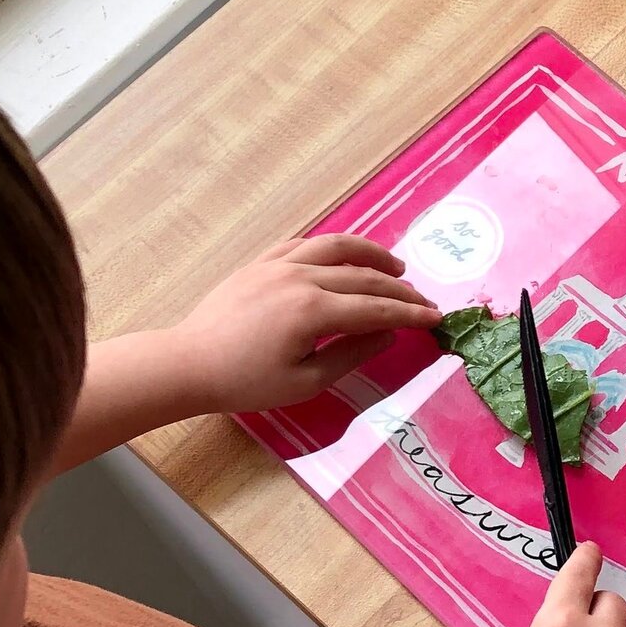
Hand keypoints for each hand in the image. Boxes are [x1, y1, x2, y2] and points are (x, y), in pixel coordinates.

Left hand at [169, 235, 439, 412]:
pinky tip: (344, 257)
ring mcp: (278, 265)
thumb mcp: (304, 382)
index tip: (436, 317)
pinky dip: (331, 247)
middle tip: (423, 299)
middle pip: (364, 276)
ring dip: (371, 254)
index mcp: (312, 311)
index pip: (376, 307)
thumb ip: (351, 354)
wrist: (189, 364)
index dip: (410, 312)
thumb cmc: (245, 383)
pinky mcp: (261, 263)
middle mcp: (300, 278)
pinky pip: (304, 244)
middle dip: (399, 288)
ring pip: (336, 247)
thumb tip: (387, 334)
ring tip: (394, 265)